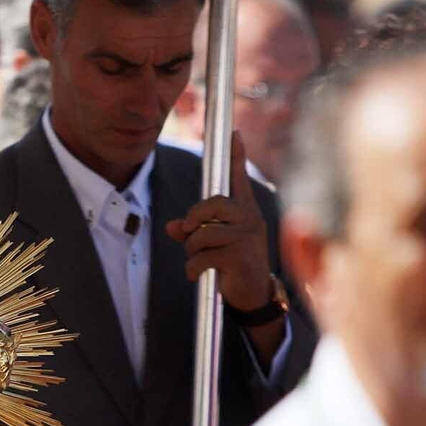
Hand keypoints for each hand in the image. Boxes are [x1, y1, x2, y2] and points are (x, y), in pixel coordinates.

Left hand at [164, 133, 272, 312]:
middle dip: (194, 219)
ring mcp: (247, 237)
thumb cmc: (234, 263)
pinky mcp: (240, 256)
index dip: (236, 155)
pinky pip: (202, 257)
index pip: (239, 179)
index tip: (235, 132)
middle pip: (211, 204)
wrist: (254, 294)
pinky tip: (197, 274)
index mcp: (245, 211)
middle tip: (191, 233)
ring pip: (202, 235)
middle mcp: (249, 219)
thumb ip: (192, 231)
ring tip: (198, 261)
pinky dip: (192, 268)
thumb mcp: (214, 244)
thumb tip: (170, 226)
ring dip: (191, 250)